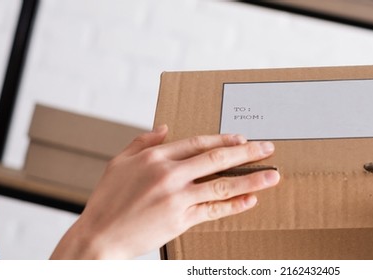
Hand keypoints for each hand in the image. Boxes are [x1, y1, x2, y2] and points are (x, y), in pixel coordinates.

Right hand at [51, 125, 279, 258]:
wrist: (100, 236)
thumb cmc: (107, 200)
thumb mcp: (119, 163)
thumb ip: (143, 143)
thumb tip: (164, 128)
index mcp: (155, 157)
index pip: (197, 142)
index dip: (223, 139)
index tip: (242, 139)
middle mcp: (168, 174)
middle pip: (216, 159)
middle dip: (247, 153)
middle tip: (268, 148)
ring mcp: (176, 198)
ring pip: (222, 185)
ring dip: (251, 180)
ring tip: (272, 176)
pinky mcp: (181, 220)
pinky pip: (214, 210)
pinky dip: (234, 205)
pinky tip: (251, 200)